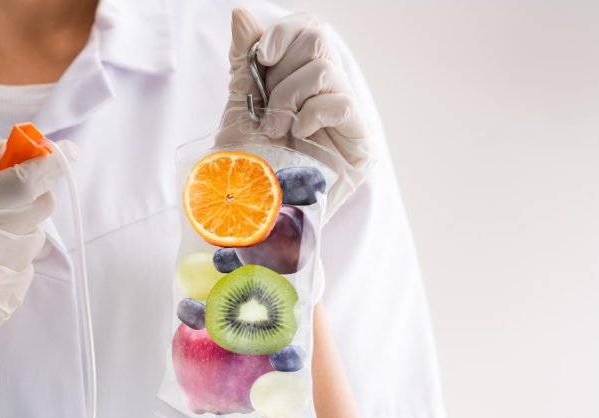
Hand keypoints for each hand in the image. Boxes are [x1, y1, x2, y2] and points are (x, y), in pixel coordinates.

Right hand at [0, 140, 75, 397]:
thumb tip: (8, 149)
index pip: (26, 183)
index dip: (53, 163)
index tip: (67, 151)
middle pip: (41, 208)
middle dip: (30, 196)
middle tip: (3, 201)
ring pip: (35, 241)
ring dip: (17, 233)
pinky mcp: (1, 309)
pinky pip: (26, 272)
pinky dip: (11, 264)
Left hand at [222, 8, 371, 217]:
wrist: (246, 216)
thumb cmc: (241, 168)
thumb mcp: (238, 107)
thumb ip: (243, 62)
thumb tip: (241, 14)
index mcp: (299, 83)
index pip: (307, 33)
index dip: (285, 33)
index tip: (260, 57)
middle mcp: (325, 96)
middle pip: (318, 41)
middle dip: (281, 72)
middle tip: (266, 111)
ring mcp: (345, 120)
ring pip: (326, 70)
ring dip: (289, 98)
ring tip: (275, 130)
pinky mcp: (360, 145)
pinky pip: (342, 103)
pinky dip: (313, 114)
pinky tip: (298, 136)